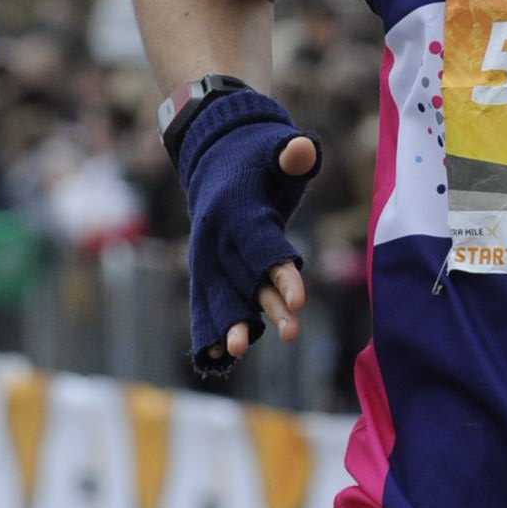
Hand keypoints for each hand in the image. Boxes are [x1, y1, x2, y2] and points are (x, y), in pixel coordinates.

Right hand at [220, 136, 316, 359]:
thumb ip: (293, 153)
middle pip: (244, 276)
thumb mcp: (278, 150)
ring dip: (229, 322)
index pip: (262, 245)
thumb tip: (303, 149)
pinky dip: (206, 327)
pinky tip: (213, 358)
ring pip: (220, 294)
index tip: (300, 301)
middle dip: (267, 307)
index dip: (280, 273)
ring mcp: (206, 254)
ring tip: (240, 350)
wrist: (217, 156)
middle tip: (290, 334)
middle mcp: (216, 234)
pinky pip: (203, 301)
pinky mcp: (205, 268)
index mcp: (238, 208)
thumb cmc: (261, 157)